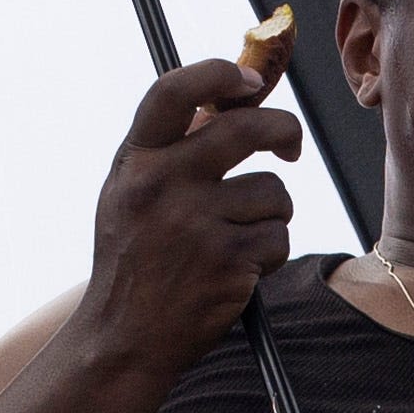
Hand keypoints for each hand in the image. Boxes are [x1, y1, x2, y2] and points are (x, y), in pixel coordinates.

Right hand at [75, 39, 307, 379]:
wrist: (124, 338)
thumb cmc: (133, 260)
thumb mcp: (130, 195)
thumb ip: (170, 149)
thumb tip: (231, 99)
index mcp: (135, 162)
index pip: (175, 91)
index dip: (219, 74)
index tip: (249, 81)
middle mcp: (162, 186)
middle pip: (247, 128)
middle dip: (284, 131)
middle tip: (290, 147)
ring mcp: (196, 224)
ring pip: (273, 192)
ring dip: (269, 215)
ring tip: (233, 240)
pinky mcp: (229, 261)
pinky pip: (278, 237)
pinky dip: (268, 254)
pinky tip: (234, 270)